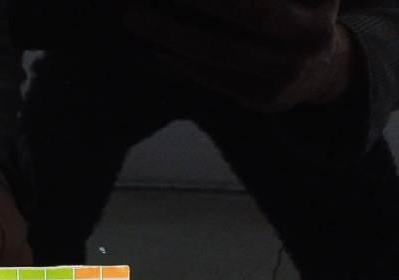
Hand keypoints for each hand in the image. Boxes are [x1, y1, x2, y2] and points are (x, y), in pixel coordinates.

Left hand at [123, 0, 353, 110]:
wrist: (317, 70)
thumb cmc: (286, 13)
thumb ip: (240, 1)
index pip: (262, 2)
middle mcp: (314, 32)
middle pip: (256, 11)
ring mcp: (292, 69)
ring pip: (223, 50)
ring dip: (172, 32)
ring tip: (134, 17)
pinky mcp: (267, 98)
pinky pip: (215, 77)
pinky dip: (181, 62)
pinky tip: (156, 50)